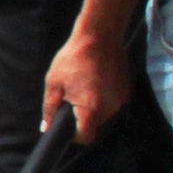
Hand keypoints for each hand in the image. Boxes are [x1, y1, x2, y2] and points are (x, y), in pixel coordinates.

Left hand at [42, 29, 127, 145]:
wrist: (99, 35)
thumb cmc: (72, 58)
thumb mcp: (54, 83)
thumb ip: (50, 108)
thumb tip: (46, 128)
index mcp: (91, 107)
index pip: (86, 136)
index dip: (75, 136)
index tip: (66, 128)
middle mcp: (109, 107)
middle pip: (94, 126)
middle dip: (82, 119)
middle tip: (71, 100)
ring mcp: (120, 99)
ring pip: (103, 115)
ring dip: (93, 109)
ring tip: (83, 88)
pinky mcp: (126, 90)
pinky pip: (111, 104)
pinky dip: (102, 100)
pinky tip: (94, 83)